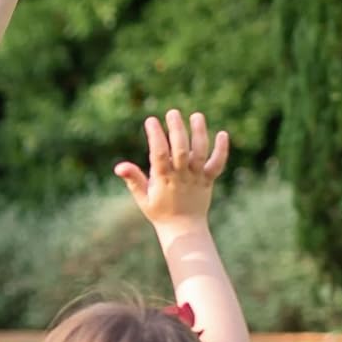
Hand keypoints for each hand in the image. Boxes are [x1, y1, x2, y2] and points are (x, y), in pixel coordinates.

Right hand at [115, 109, 229, 228]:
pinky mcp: (209, 179)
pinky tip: (222, 133)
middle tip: (172, 112)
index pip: (159, 154)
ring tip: (196, 116)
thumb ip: (133, 179)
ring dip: (199, 133)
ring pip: (200, 152)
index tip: (151, 121)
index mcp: (163, 180)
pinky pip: (218, 163)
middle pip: (180, 149)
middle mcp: (181, 176)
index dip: (155, 136)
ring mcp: (196, 177)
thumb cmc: (159, 212)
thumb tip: (119, 166)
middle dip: (176, 129)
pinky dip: (222, 150)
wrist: (183, 229)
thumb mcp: (142, 197)